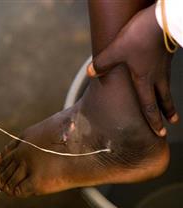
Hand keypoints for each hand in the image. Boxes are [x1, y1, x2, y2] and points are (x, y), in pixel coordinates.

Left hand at [87, 4, 177, 136]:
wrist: (162, 19)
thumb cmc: (139, 37)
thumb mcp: (116, 50)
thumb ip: (103, 63)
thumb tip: (90, 72)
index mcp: (144, 80)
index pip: (149, 105)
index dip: (153, 120)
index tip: (159, 132)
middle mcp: (157, 76)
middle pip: (164, 98)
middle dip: (167, 112)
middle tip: (172, 122)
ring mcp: (164, 66)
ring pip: (167, 86)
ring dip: (169, 98)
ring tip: (170, 105)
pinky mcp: (167, 54)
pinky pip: (166, 72)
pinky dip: (166, 80)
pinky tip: (163, 75)